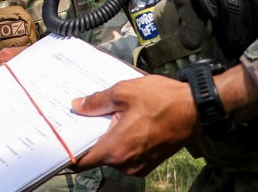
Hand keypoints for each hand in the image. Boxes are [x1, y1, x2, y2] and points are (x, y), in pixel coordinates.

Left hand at [71, 74, 196, 176]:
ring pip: (113, 154)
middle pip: (97, 155)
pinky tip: (125, 121)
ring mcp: (139, 165)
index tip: (61, 139)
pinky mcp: (149, 162)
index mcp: (116, 149)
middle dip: (90, 137)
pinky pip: (127, 154)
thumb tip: (77, 106)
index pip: (81, 161)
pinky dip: (122, 141)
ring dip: (108, 137)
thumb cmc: (163, 100)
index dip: (68, 150)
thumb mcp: (123, 92)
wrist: (195, 108)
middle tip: (84, 116)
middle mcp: (126, 164)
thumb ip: (96, 102)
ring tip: (109, 114)